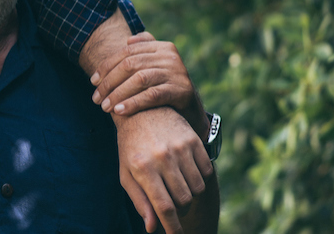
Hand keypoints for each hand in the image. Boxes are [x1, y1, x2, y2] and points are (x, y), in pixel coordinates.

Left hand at [91, 32, 206, 132]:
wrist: (192, 111)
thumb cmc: (166, 88)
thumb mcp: (156, 67)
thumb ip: (143, 52)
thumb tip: (127, 41)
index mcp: (162, 47)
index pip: (127, 52)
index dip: (107, 66)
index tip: (92, 81)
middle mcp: (170, 56)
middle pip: (131, 64)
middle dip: (109, 82)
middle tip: (97, 99)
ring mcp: (177, 72)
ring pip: (139, 79)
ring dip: (118, 93)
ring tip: (105, 107)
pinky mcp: (182, 90)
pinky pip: (152, 95)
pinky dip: (133, 103)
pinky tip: (120, 111)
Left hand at [115, 108, 213, 233]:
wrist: (141, 111)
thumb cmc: (130, 147)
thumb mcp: (127, 174)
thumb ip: (140, 201)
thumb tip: (151, 227)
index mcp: (143, 168)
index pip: (164, 207)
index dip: (173, 227)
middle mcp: (163, 157)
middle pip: (183, 200)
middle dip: (180, 209)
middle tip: (172, 204)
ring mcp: (180, 147)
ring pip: (197, 188)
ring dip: (190, 194)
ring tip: (177, 185)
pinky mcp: (193, 140)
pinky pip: (206, 171)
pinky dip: (200, 178)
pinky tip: (187, 172)